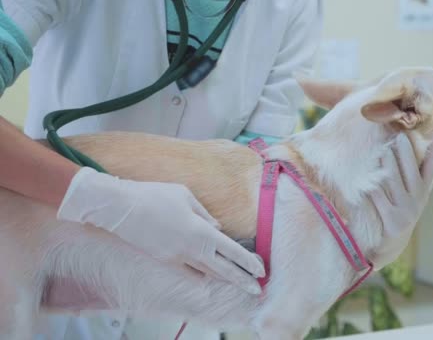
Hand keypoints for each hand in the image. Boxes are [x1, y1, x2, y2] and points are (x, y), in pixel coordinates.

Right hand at [57, 167, 264, 294]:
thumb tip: (218, 228)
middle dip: (242, 279)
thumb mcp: (186, 196)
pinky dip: (201, 274)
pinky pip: (188, 271)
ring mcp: (177, 257)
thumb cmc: (155, 195)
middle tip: (257, 289)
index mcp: (201, 231)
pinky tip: (209, 275)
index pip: (232, 251)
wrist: (119, 208)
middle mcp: (192, 249)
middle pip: (223, 269)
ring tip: (239, 283)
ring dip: (224, 277)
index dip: (248, 262)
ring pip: (207, 272)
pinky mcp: (164, 260)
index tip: (261, 271)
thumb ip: (205, 215)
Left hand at [371, 132, 432, 237]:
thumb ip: (419, 172)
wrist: (393, 244)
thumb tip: (428, 148)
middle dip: (406, 153)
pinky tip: (366, 177)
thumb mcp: (414, 194)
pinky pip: (380, 199)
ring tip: (382, 151)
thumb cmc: (401, 211)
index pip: (432, 167)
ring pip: (394, 182)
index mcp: (423, 190)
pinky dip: (373, 187)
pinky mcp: (393, 221)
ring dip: (388, 165)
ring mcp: (406, 211)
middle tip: (398, 136)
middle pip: (411, 171)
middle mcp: (417, 199)